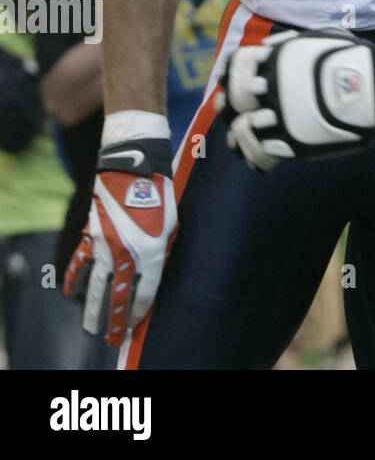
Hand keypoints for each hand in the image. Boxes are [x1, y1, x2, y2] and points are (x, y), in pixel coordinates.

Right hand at [64, 137, 176, 346]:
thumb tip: (155, 268)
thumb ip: (163, 249)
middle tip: (112, 340)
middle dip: (115, 321)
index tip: (135, 324)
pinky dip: (72, 278)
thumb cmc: (161, 192)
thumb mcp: (172, 223)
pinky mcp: (91, 236)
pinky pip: (79, 263)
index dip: (139, 311)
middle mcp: (126, 255)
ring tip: (90, 328)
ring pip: (96, 287)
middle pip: (118, 296)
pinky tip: (68, 292)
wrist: (134, 167)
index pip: (145, 292)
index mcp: (151, 253)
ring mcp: (105, 247)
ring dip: (92, 309)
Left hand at [220, 30, 374, 170]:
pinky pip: (260, 154)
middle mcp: (272, 88)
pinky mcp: (290, 143)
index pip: (237, 65)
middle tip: (231, 111)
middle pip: (234, 99)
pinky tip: (265, 155)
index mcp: (277, 59)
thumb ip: (291, 42)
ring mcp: (279, 117)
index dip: (231, 74)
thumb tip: (270, 46)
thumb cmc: (355, 60)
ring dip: (241, 134)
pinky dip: (257, 156)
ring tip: (245, 136)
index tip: (231, 82)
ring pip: (241, 130)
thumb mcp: (323, 37)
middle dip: (229, 106)